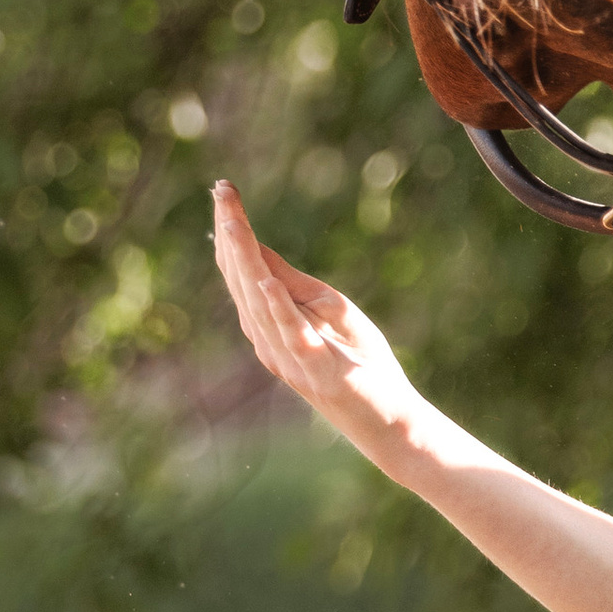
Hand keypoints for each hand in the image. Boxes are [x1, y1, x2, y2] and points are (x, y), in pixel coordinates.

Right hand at [212, 181, 423, 465]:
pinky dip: (279, 308)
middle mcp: (270, 339)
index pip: (243, 271)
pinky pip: (293, 335)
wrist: (390, 421)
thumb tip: (257, 249)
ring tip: (232, 221)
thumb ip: (292, 284)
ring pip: (259, 302)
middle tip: (221, 190)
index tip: (224, 190)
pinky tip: (266, 280)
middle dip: (231, 235)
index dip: (232, 232)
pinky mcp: (319, 369)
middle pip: (243, 280)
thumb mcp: (327, 311)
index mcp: (271, 324)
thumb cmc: (360, 364)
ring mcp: (291, 356)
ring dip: (245, 259)